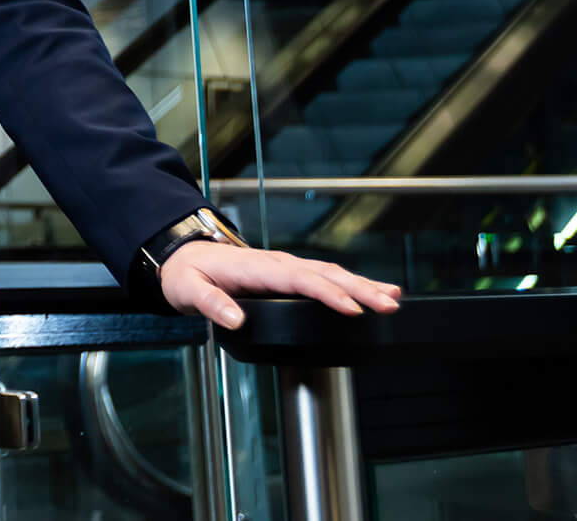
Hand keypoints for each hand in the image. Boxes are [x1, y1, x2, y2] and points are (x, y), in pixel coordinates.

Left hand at [157, 241, 402, 329]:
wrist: (182, 256)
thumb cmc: (188, 274)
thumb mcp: (189, 290)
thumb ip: (211, 304)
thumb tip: (235, 319)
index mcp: (255, 267)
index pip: (298, 280)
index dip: (327, 294)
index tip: (352, 310)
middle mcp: (276, 263)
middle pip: (324, 274)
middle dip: (359, 289)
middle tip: (389, 305)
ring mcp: (284, 267)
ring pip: (330, 273)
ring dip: (362, 285)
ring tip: (393, 298)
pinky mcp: (289, 273)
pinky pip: (325, 276)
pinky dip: (351, 283)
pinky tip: (373, 291)